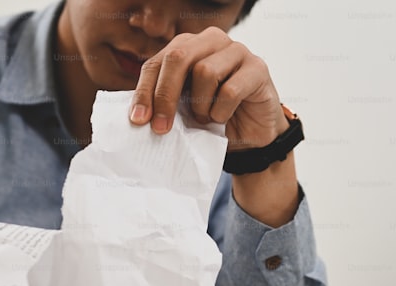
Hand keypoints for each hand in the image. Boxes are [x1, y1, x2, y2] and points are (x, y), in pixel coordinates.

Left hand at [128, 27, 288, 150]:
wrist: (251, 135)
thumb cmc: (214, 117)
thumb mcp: (183, 110)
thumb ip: (165, 102)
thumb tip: (138, 116)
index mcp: (187, 46)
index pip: (156, 63)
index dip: (145, 91)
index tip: (138, 120)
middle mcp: (211, 41)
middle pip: (178, 58)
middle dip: (165, 95)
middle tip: (161, 128)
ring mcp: (237, 50)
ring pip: (205, 71)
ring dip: (201, 106)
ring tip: (205, 119)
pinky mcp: (257, 67)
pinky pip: (230, 90)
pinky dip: (221, 111)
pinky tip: (222, 118)